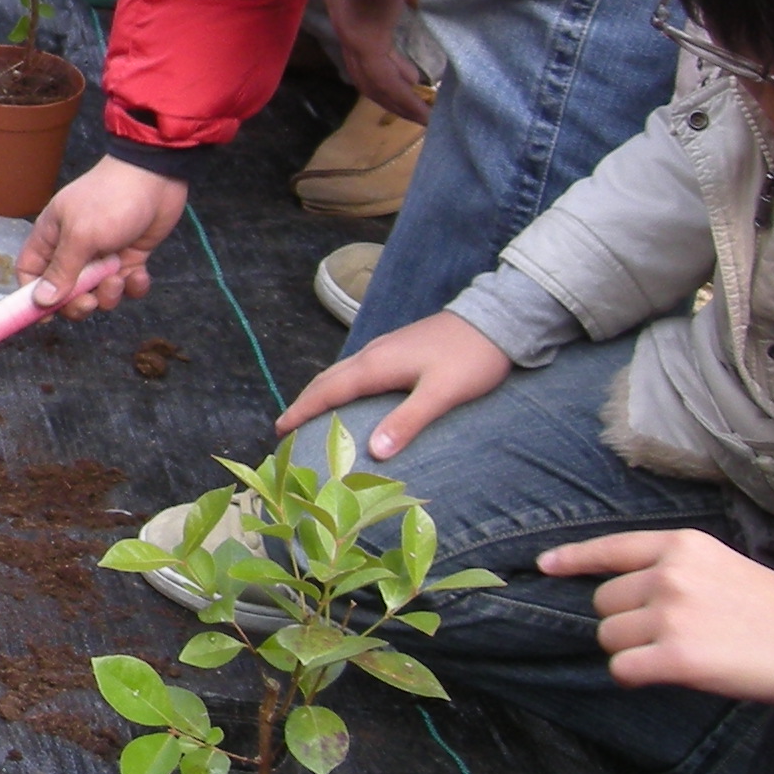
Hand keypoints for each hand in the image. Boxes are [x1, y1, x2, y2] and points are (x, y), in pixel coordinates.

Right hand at [14, 159, 186, 315]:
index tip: (46, 316)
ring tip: (119, 276)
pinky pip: (125, 285)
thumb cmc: (109, 200)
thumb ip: (61, 270)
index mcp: (51, 238)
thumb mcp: (81, 235)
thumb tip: (41, 301)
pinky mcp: (128, 258)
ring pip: (98, 292)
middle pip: (65, 291)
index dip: (33, 297)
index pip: (30, 273)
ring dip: (109, 293)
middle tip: (91, 302)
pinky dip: (133, 286)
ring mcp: (102, 255)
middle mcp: (73, 249)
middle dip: (78, 303)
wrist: (156, 178)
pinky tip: (140, 273)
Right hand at [274, 309, 508, 459]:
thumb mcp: (441, 393)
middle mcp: (372, 354)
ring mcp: (384, 348)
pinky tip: (348, 395)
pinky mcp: (396, 348)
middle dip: (304, 402)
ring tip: (309, 414)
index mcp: (376, 365)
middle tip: (285, 427)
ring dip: (320, 393)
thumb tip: (374, 452)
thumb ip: (407, 421)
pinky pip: (354, 369)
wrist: (494, 320)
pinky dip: (339, 385)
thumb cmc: (470, 359)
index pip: (328, 391)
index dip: (302, 411)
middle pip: (327, 379)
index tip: (279, 429)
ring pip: (340, 372)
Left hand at [324, 0, 433, 123]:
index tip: (412, 77)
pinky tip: (421, 113)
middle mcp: (348, 25)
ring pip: (372, 81)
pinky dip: (402, 99)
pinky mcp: (363, 40)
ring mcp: (353, 35)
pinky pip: (384, 80)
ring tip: (420, 116)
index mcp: (354, 8)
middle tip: (414, 102)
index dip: (391, 67)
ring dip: (396, 101)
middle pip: (366, 70)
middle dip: (391, 90)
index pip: (369, 49)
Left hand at [533, 529, 773, 705]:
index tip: (544, 566)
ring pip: (609, 637)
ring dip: (632, 651)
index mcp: (681, 545)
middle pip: (604, 601)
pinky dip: (635, 676)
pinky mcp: (676, 656)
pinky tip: (665, 675)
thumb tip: (620, 590)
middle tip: (671, 634)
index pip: (611, 548)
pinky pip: (622, 669)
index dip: (573, 559)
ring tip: (680, 653)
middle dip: (626, 621)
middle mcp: (669, 573)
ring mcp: (670, 613)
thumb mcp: (721, 567)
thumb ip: (671, 569)